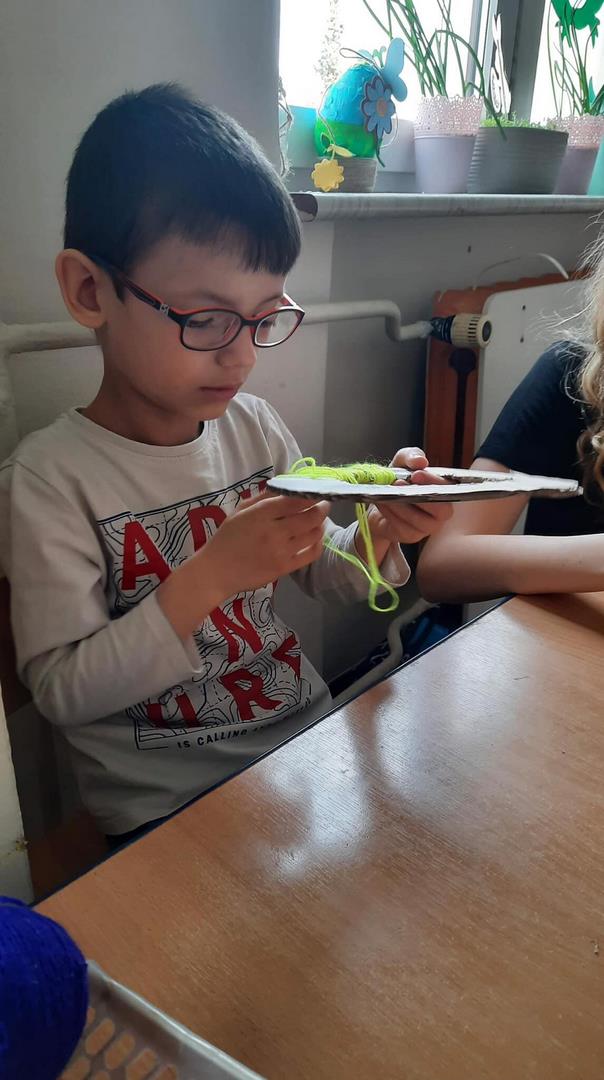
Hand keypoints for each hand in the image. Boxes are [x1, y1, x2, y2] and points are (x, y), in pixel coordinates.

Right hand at [159, 493, 329, 639]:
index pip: (295, 500)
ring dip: (321, 524)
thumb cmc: (227, 538)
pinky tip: (316, 538)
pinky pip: (310, 554)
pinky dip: (318, 543)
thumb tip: (286, 486)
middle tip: (325, 503)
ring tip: (320, 519)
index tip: (318, 490)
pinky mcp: (284, 568)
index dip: (312, 494)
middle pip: (310, 516)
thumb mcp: (240, 511)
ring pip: (313, 534)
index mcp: (261, 514)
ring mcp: (281, 551)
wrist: (216, 571)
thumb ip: (263, 498)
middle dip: (322, 507)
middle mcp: (274, 531)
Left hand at [358, 448, 452, 560]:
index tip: (416, 473)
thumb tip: (420, 461)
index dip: (433, 482)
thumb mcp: (402, 463)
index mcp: (443, 491)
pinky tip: (382, 503)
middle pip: (441, 510)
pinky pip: (403, 527)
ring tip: (386, 492)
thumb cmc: (398, 482)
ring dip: (400, 505)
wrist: (380, 502)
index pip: (448, 489)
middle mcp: (441, 511)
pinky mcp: (411, 536)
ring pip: (419, 520)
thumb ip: (411, 456)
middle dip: (419, 497)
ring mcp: (427, 527)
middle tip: (398, 483)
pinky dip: (391, 513)